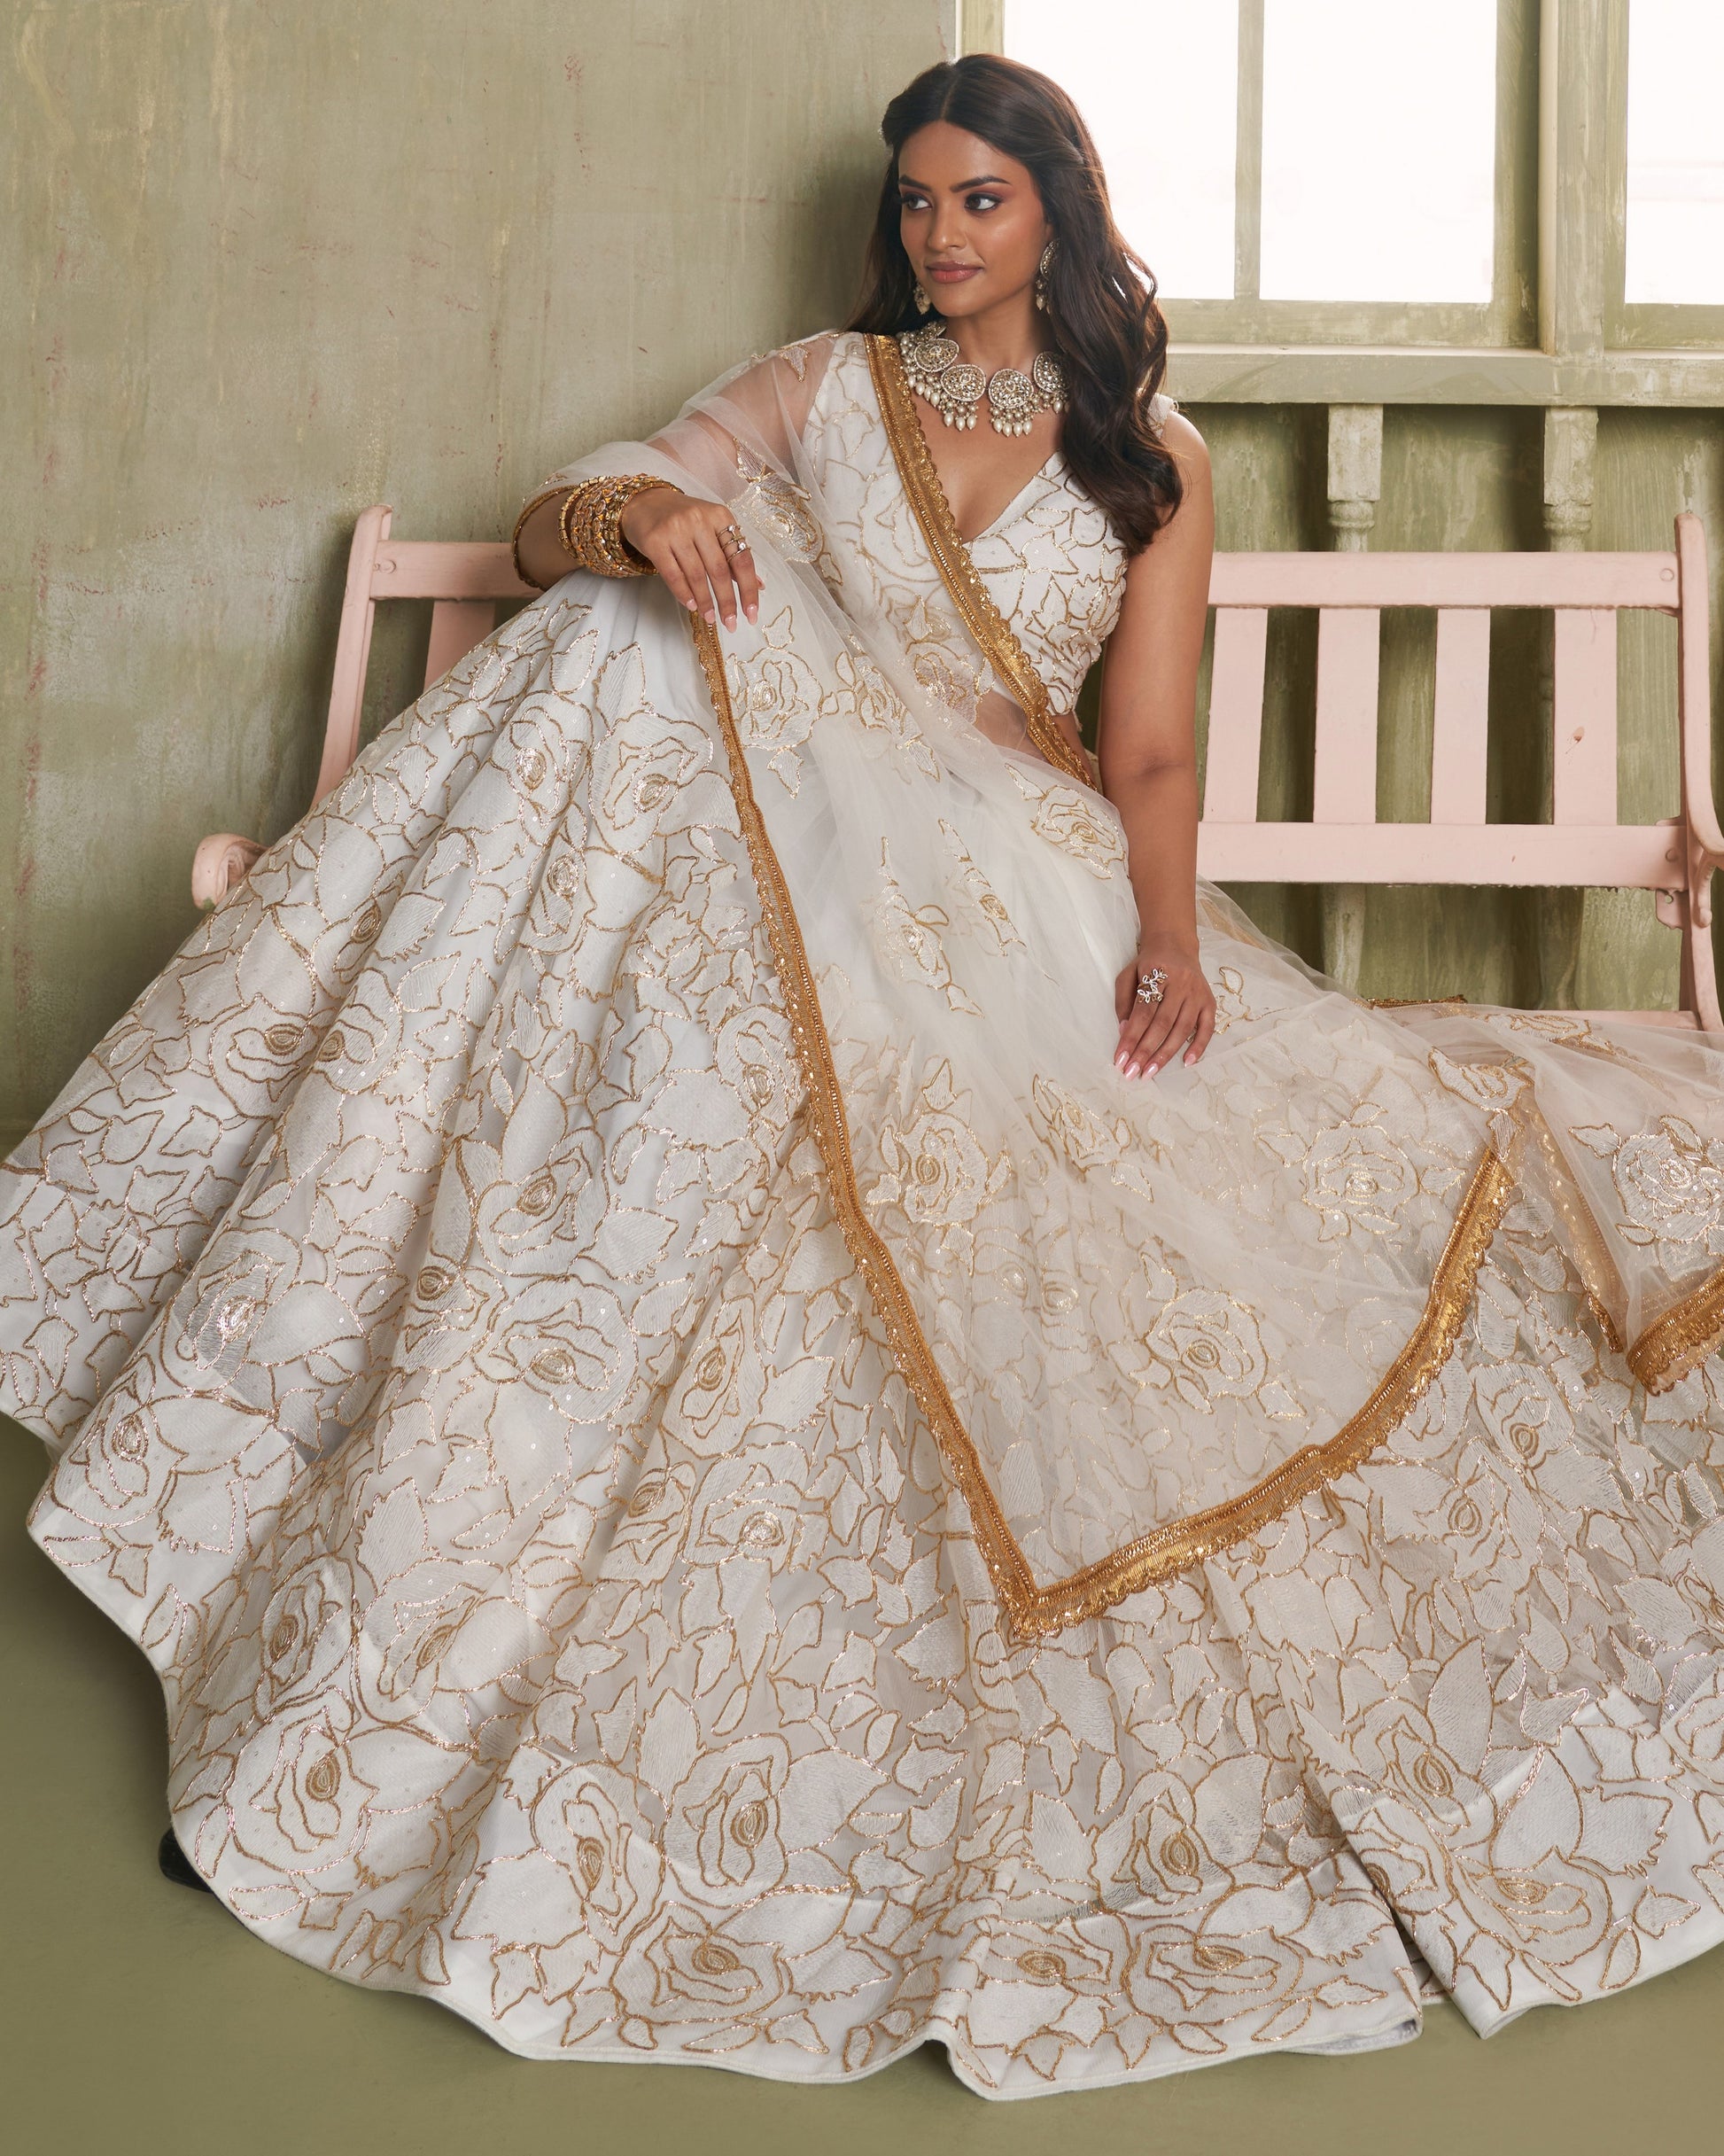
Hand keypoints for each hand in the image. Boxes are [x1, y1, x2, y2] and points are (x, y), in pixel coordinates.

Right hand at [619, 490, 760, 630]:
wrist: (645, 503)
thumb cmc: (683, 521)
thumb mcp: (711, 529)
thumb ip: (732, 555)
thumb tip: (758, 585)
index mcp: (720, 516)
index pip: (741, 558)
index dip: (748, 589)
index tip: (751, 614)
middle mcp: (699, 520)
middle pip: (719, 569)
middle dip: (727, 601)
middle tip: (731, 624)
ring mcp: (675, 529)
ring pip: (697, 574)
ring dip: (705, 601)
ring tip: (710, 618)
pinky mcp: (655, 540)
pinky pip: (673, 575)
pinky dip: (684, 593)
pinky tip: (692, 606)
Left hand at [1113, 942, 1214, 1078]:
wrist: (1176, 945)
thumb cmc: (1148, 964)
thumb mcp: (1127, 974)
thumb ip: (1123, 1002)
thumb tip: (1124, 1031)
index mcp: (1158, 973)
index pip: (1143, 1011)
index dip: (1131, 1036)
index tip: (1120, 1058)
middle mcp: (1181, 983)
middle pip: (1162, 1023)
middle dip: (1146, 1051)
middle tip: (1132, 1073)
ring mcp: (1198, 993)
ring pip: (1182, 1029)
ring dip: (1166, 1054)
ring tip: (1150, 1072)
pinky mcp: (1210, 1002)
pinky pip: (1207, 1028)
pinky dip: (1199, 1046)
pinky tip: (1187, 1063)